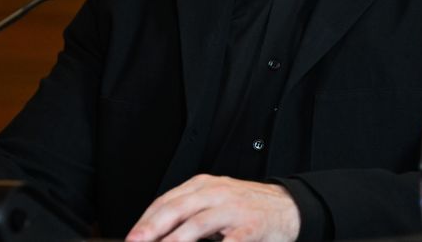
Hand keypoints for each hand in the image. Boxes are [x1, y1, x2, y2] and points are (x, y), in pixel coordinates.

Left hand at [126, 174, 299, 241]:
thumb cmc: (247, 207)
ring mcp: (234, 208)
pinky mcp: (251, 226)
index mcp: (203, 185)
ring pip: (199, 223)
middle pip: (177, 208)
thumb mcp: (215, 201)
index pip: (167, 201)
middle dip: (153, 228)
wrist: (289, 206)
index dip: (146, 220)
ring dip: (177, 240)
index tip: (132, 237)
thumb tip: (158, 234)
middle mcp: (216, 192)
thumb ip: (189, 213)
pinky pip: (231, 240)